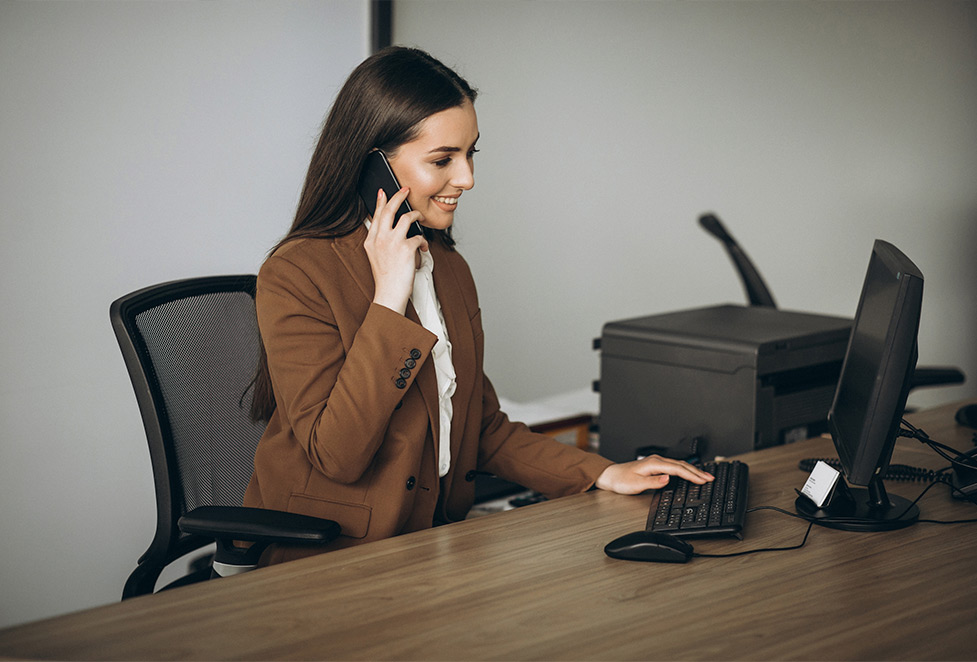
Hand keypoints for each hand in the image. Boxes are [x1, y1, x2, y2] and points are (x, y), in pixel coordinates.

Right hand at [363, 187, 428, 313]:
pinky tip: (423, 248)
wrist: (389, 294)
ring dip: (416, 216)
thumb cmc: (386, 278)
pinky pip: (419, 236)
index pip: (376, 215)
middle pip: (390, 209)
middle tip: (406, 190)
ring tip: (420, 218)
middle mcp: (380, 238)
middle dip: (398, 196)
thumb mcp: (376, 256)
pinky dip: (423, 241)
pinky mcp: (406, 248)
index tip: (384, 191)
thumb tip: (392, 229)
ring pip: (406, 218)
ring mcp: (392, 242)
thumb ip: (380, 241)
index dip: (381, 201)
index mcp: (371, 240)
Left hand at [594, 454, 713, 494]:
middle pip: (682, 465)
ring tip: (705, 476)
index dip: (692, 475)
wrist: (611, 476)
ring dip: (693, 470)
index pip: (678, 469)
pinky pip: (675, 466)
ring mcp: (657, 462)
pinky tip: (690, 473)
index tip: (703, 480)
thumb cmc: (622, 480)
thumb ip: (653, 482)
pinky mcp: (656, 465)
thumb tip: (668, 479)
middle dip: (697, 472)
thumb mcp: (636, 485)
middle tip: (711, 478)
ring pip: (679, 465)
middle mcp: (657, 460)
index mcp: (654, 464)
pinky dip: (685, 470)